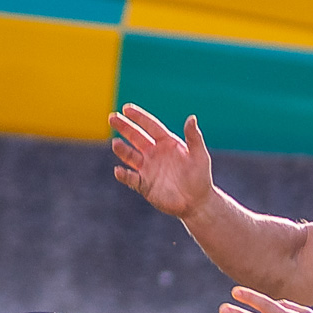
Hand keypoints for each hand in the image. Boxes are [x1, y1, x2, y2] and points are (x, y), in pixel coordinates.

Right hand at [110, 104, 213, 218]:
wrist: (196, 203)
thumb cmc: (200, 177)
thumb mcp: (199, 155)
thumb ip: (194, 138)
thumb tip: (192, 118)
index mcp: (167, 143)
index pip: (150, 126)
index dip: (139, 117)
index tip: (126, 109)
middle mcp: (154, 153)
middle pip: (136, 137)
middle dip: (124, 128)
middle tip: (112, 118)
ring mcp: (148, 169)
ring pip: (130, 156)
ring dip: (122, 150)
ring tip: (115, 144)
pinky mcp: (144, 185)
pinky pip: (131, 179)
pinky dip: (124, 175)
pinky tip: (118, 171)